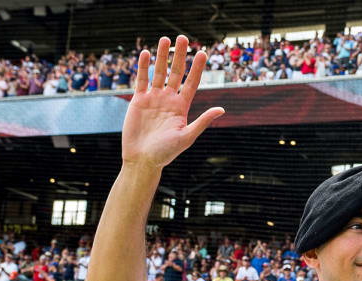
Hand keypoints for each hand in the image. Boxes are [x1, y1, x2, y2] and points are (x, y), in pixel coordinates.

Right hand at [120, 36, 223, 169]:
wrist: (142, 160)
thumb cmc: (166, 153)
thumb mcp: (187, 137)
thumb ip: (202, 121)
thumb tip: (222, 109)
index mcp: (182, 107)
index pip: (192, 83)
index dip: (197, 68)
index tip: (203, 53)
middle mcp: (169, 100)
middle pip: (176, 73)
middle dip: (179, 55)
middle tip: (183, 38)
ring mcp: (154, 99)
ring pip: (159, 72)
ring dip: (162, 56)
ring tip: (165, 39)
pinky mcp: (139, 101)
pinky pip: (142, 80)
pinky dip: (143, 67)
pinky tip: (146, 53)